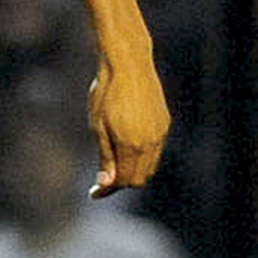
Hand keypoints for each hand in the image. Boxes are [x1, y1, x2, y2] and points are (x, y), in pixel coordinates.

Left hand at [87, 54, 169, 196]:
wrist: (128, 64)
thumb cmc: (106, 93)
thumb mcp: (98, 127)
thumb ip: (105, 157)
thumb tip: (106, 184)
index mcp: (132, 144)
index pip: (125, 180)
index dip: (108, 190)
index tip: (93, 193)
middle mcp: (151, 141)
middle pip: (139, 178)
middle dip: (121, 183)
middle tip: (101, 182)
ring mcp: (160, 132)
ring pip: (149, 166)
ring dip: (132, 171)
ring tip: (111, 167)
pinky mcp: (164, 122)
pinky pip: (155, 150)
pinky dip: (141, 157)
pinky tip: (125, 150)